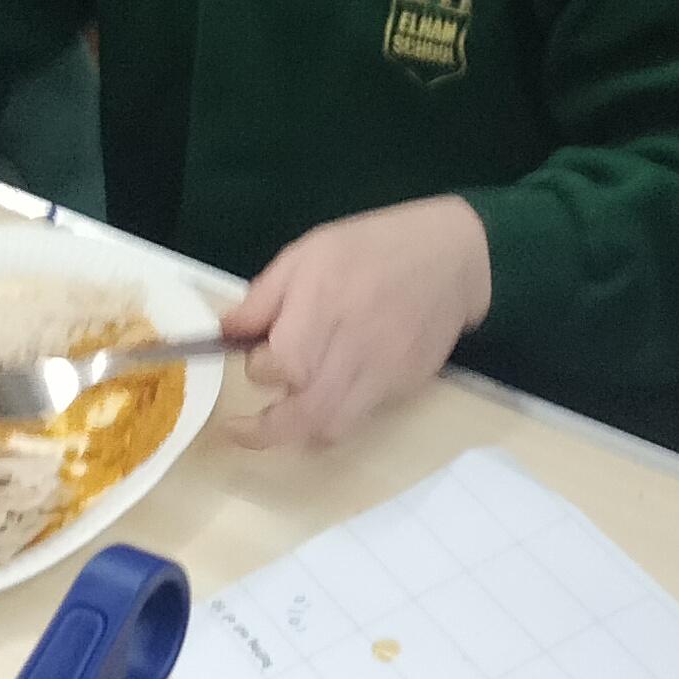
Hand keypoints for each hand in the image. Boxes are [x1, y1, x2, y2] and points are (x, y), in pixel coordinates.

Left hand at [225, 197, 491, 449]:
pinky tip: (327, 394)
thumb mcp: (307, 253)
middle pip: (306, 414)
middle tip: (243, 428)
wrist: (453, 257)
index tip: (258, 359)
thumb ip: (263, 297)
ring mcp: (384, 371)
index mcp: (324, 305)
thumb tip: (225, 333)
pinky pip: (362, 416)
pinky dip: (335, 416)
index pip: (283, 366)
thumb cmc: (372, 247)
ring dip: (300, 431)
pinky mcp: (405, 385)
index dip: (261, 371)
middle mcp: (354, 346)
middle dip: (266, 431)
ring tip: (284, 418)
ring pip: (334, 428)